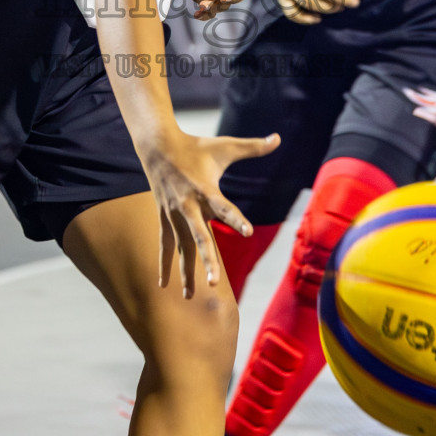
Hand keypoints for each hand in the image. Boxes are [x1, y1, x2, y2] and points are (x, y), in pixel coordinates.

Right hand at [138, 129, 280, 297]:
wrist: (157, 146)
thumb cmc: (196, 146)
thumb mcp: (226, 146)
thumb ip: (253, 146)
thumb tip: (278, 138)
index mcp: (205, 189)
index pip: (224, 207)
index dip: (235, 219)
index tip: (248, 231)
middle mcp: (188, 205)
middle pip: (198, 237)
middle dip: (205, 260)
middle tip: (212, 283)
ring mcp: (174, 214)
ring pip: (180, 247)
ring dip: (185, 271)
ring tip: (189, 296)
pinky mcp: (164, 218)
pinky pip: (164, 245)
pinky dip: (164, 264)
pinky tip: (163, 285)